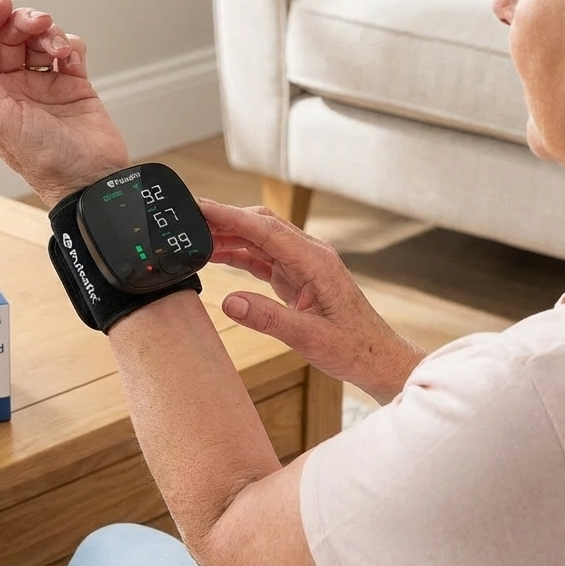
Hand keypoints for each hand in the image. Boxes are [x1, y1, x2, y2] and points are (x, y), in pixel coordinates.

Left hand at [0, 0, 129, 205]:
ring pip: (38, 39)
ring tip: (61, 50)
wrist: (92, 177)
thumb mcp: (0, 122)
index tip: (3, 5)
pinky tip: (72, 61)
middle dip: (23, 23)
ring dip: (49, 34)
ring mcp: (44, 86)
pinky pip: (68, 50)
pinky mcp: (73, 85)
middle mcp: (14, 88)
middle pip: (8, 37)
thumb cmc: (46, 160)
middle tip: (42, 23)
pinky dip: (70, 46)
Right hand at [201, 200, 424, 403]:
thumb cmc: (353, 348)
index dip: (231, 216)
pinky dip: (238, 254)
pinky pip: (262, 257)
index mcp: (316, 262)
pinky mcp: (297, 276)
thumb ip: (269, 319)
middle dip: (224, 219)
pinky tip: (216, 255)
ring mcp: (303, 264)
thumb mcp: (310, 339)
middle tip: (188, 221)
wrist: (376, 358)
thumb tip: (229, 303)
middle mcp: (310, 256)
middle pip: (260, 225)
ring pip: (259, 239)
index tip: (201, 207)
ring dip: (228, 236)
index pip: (266, 230)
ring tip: (194, 238)